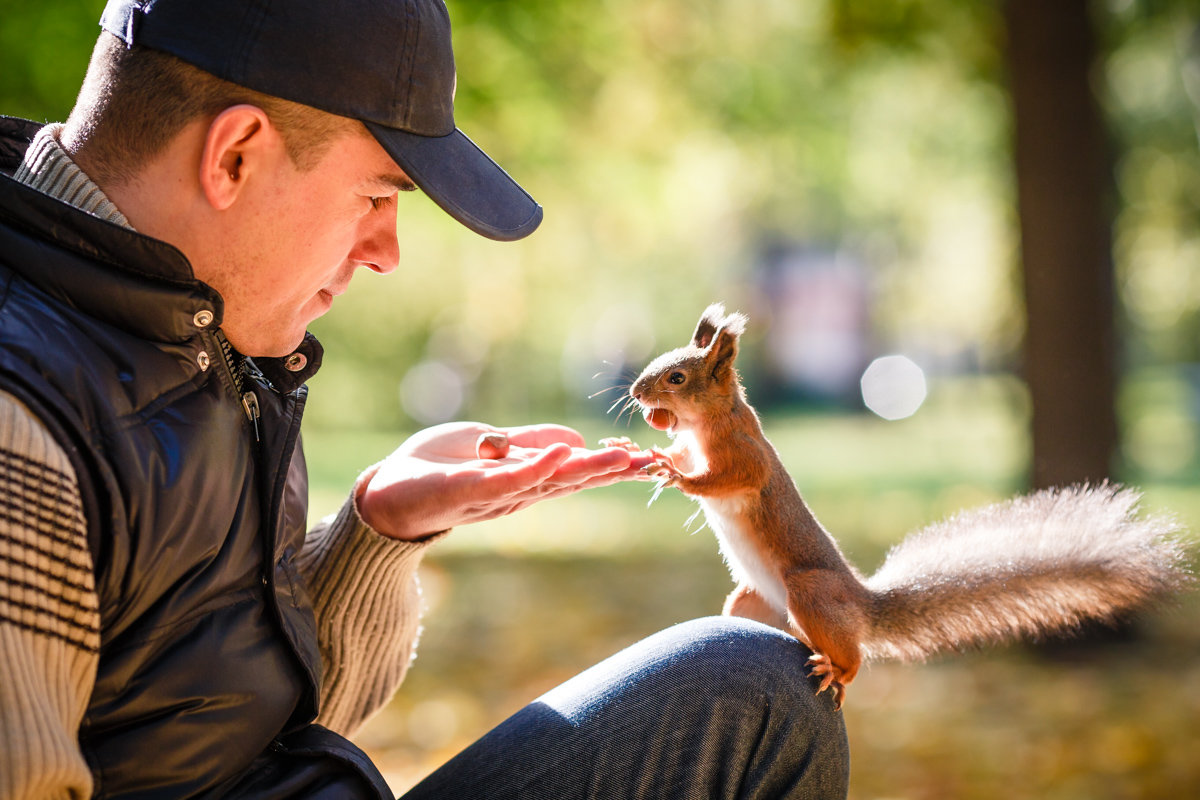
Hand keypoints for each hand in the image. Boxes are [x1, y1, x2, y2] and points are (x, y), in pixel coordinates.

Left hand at [356, 421, 657, 539]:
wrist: (387, 492)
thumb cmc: (435, 468)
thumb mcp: (491, 443)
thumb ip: (529, 442)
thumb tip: (575, 439)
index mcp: (524, 480)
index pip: (573, 471)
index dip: (609, 466)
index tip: (646, 459)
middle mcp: (517, 492)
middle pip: (571, 480)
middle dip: (610, 472)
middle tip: (649, 463)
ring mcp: (495, 494)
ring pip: (549, 480)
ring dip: (586, 469)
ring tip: (620, 458)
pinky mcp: (470, 490)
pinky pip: (508, 479)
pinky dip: (537, 467)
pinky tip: (562, 453)